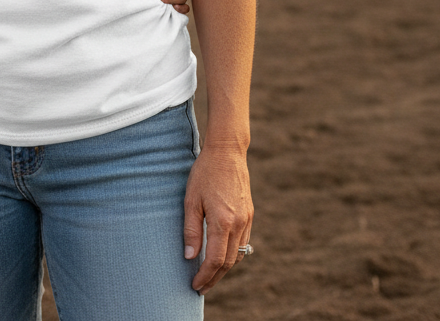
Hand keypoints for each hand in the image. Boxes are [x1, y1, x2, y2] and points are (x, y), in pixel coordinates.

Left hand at [183, 143, 253, 293]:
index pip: (214, 260)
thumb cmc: (204, 174)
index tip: (195, 286)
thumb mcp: (191, 200)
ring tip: (209, 275)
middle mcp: (238, 224)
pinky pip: (243, 242)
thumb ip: (191, 230)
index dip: (205, 276)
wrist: (227, 152)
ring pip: (237, 255)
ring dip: (224, 268)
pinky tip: (221, 255)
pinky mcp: (249, 214)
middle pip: (228, 262)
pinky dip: (232, 254)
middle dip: (214, 278)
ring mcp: (247, 220)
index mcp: (222, 222)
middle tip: (201, 287)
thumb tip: (189, 257)